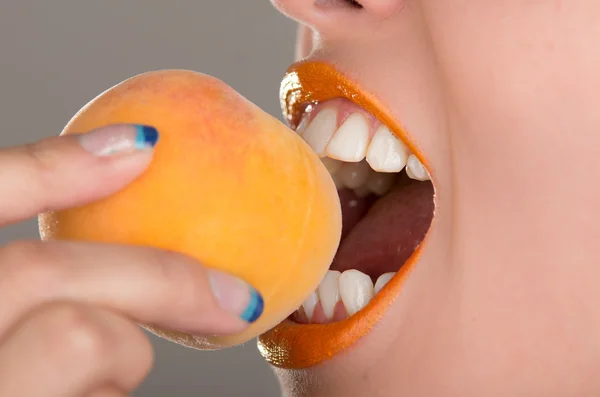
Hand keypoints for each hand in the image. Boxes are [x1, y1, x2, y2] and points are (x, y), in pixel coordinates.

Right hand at [0, 125, 262, 396]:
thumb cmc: (17, 369)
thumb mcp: (5, 316)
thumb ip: (32, 289)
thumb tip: (120, 215)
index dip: (52, 165)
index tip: (145, 145)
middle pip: (43, 275)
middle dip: (158, 277)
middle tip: (235, 299)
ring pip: (80, 336)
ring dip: (125, 352)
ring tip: (119, 375)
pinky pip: (102, 395)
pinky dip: (113, 390)